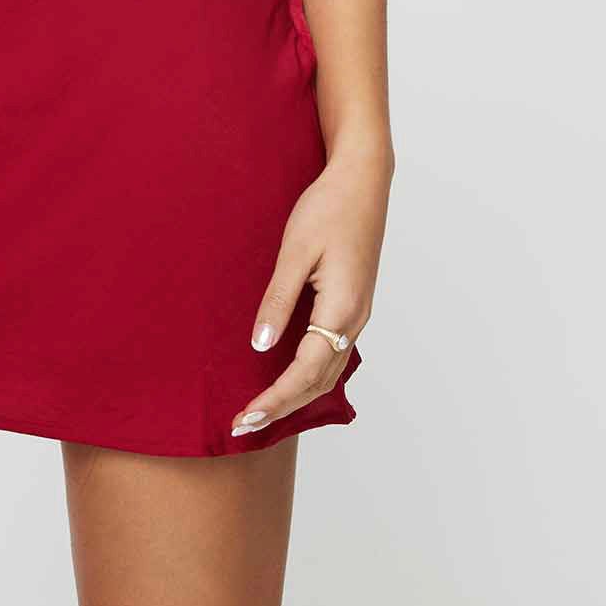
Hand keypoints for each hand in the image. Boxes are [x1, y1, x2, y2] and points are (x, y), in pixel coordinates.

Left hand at [231, 145, 391, 438]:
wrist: (362, 180)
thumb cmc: (328, 208)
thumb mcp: (294, 251)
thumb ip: (278, 301)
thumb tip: (261, 346)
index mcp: (341, 310)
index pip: (304, 373)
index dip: (274, 400)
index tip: (245, 419)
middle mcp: (354, 320)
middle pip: (318, 382)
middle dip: (282, 407)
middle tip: (243, 425)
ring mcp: (357, 314)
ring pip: (328, 371)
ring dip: (296, 396)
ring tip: (261, 411)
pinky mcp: (352, 304)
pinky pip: (331, 353)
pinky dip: (309, 375)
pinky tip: (288, 377)